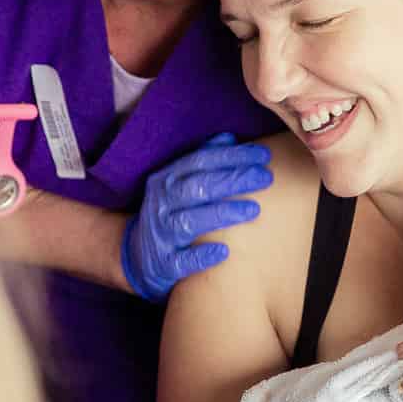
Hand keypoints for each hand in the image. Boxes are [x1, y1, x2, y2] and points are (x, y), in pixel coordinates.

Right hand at [121, 132, 272, 302]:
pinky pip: (182, 261)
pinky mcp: (163, 263)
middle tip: (265, 178)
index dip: (232, 156)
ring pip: (190, 221)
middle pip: (199, 187)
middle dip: (234, 180)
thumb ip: (202, 161)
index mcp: (166, 179)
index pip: (200, 161)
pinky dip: (202, 255)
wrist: (137, 255)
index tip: (262, 156)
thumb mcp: (178, 184)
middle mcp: (161, 203)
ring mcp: (161, 234)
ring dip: (223, 213)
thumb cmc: (169, 213)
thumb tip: (229, 138)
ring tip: (254, 209)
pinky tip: (224, 251)